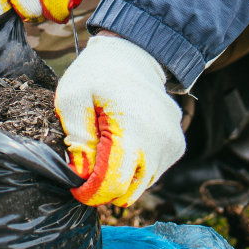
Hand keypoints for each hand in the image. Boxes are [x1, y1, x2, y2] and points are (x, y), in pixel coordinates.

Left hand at [55, 33, 184, 206]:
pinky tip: (125, 146)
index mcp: (131, 127)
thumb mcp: (72, 98)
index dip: (90, 193)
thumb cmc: (96, 76)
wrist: (133, 55)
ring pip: (141, 186)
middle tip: (88, 168)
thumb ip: (76, 138)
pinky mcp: (177, 147)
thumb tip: (82, 175)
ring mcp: (172, 144)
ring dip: (120, 179)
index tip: (76, 186)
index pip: (113, 184)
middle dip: (103, 188)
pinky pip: (152, 174)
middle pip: (128, 192)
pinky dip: (136, 170)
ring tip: (106, 150)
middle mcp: (159, 140)